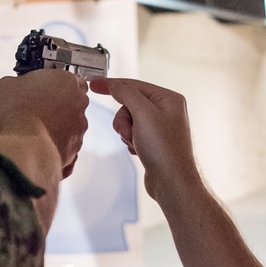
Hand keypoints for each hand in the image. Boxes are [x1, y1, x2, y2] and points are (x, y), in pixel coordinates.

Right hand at [0, 71, 88, 173]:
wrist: (25, 143)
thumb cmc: (18, 112)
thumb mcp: (8, 85)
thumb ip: (18, 82)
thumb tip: (11, 86)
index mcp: (66, 81)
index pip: (72, 79)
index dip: (59, 86)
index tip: (49, 91)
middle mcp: (78, 102)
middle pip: (74, 101)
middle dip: (60, 105)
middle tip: (41, 110)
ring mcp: (79, 125)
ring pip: (73, 123)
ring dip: (60, 125)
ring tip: (38, 128)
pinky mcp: (75, 145)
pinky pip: (68, 142)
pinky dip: (58, 142)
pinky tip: (42, 142)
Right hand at [89, 77, 198, 200]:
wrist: (171, 182)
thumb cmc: (164, 150)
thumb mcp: (143, 114)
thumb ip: (127, 94)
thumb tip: (115, 84)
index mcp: (169, 99)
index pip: (134, 85)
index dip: (113, 85)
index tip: (94, 85)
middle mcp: (167, 110)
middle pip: (129, 104)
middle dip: (124, 119)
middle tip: (130, 132)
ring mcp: (160, 127)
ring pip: (129, 120)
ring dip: (126, 132)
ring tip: (135, 143)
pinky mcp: (153, 141)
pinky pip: (132, 133)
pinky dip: (130, 141)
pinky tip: (139, 150)